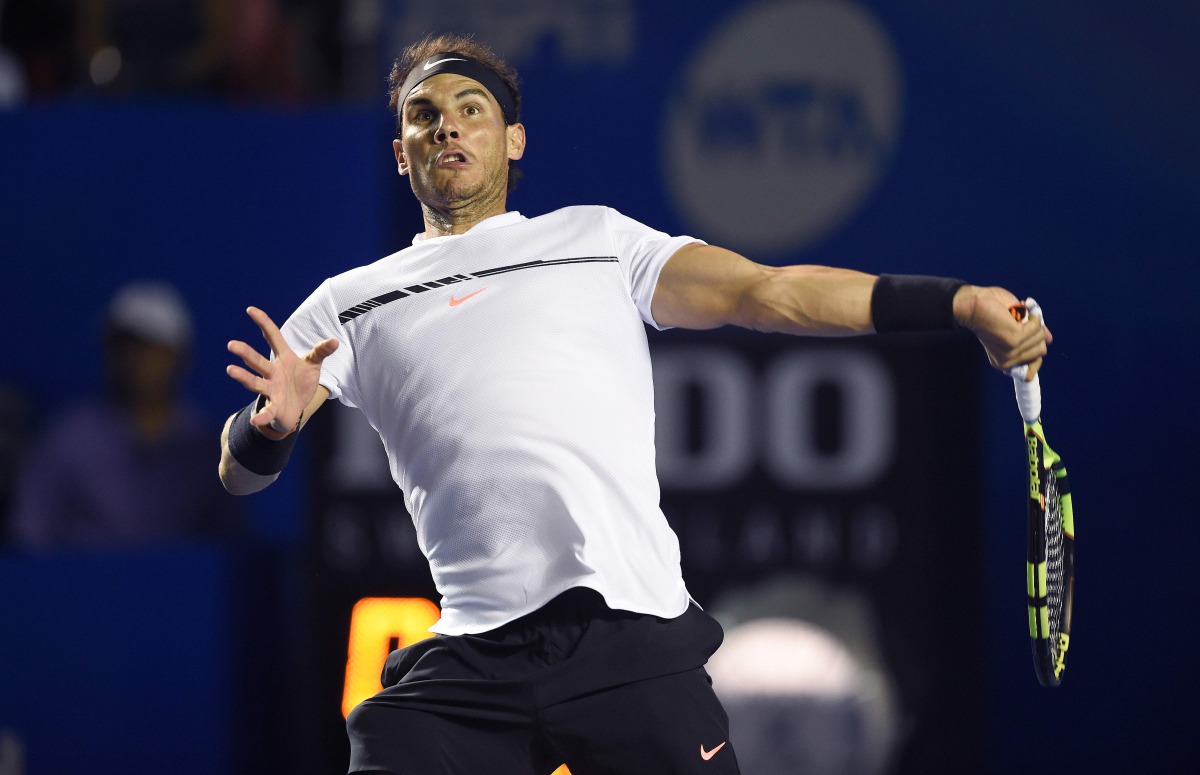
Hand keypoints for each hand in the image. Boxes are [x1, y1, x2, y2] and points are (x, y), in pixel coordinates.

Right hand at [225, 306, 338, 438]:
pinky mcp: (274, 408)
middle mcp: (273, 372)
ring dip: (244, 377)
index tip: (251, 309)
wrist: (296, 408)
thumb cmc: (301, 382)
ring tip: (230, 370)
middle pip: (258, 361)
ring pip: (256, 383)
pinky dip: (261, 417)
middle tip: (231, 344)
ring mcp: (272, 390)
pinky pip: (267, 412)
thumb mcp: (313, 365)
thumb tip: (335, 340)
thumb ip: (320, 351)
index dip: (263, 323)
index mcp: (283, 358)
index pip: (272, 337)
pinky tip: (255, 420)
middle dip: (245, 353)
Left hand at [953, 286, 1051, 379]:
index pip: (1031, 371)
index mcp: (1004, 363)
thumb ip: (1032, 336)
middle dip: (1037, 333)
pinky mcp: (1014, 340)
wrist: (973, 304)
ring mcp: (1011, 352)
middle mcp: (1007, 362)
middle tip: (1021, 320)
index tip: (1032, 335)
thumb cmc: (992, 312)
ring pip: (1040, 338)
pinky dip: (1032, 316)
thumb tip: (1049, 340)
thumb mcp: (1017, 326)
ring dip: (1033, 322)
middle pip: (1041, 350)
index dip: (1037, 352)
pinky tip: (1021, 310)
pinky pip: (1037, 328)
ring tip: (1017, 314)